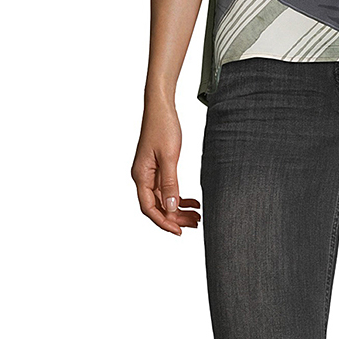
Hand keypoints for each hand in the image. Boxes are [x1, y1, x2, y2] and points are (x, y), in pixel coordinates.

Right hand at [132, 98, 199, 233]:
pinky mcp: (157, 168)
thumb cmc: (162, 127)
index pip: (149, 208)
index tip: (179, 231)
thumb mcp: (169, 156)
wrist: (160, 108)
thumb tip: (171, 207)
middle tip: (195, 224)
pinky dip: (179, 197)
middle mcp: (142, 177)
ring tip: (197, 216)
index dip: (164, 222)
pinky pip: (167, 189)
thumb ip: (170, 183)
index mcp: (141, 176)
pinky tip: (193, 202)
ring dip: (179, 209)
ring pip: (164, 199)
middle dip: (175, 218)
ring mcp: (149, 173)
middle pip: (157, 207)